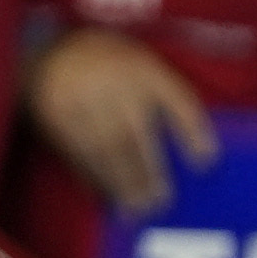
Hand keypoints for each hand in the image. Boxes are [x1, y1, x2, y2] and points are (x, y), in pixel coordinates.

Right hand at [27, 28, 217, 215]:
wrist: (50, 50)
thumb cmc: (110, 63)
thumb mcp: (143, 64)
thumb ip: (166, 96)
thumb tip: (197, 149)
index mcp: (142, 69)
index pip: (176, 99)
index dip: (193, 131)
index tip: (206, 162)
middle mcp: (114, 84)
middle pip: (135, 134)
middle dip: (149, 171)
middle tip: (161, 201)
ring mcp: (83, 101)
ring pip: (106, 149)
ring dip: (121, 181)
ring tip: (135, 207)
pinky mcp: (58, 118)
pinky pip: (79, 152)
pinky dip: (92, 176)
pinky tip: (104, 195)